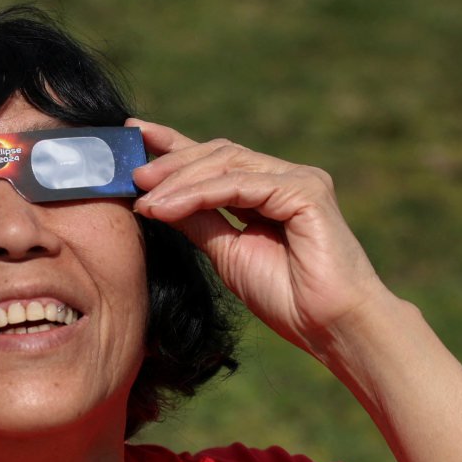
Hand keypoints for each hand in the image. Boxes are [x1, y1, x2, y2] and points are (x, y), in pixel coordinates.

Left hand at [129, 120, 389, 360]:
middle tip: (130, 171)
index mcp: (269, 191)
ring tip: (143, 195)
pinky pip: (241, 185)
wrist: (332, 327)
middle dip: (171, 160)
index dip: (173, 145)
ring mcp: (299, 181)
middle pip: (219, 154)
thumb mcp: (227, 253)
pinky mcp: (306, 191)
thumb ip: (199, 221)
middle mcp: (286, 178)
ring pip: (227, 164)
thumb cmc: (288, 298)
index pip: (215, 160)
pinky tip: (167, 207)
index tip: (133, 135)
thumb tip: (156, 200)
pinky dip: (199, 193)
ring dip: (179, 178)